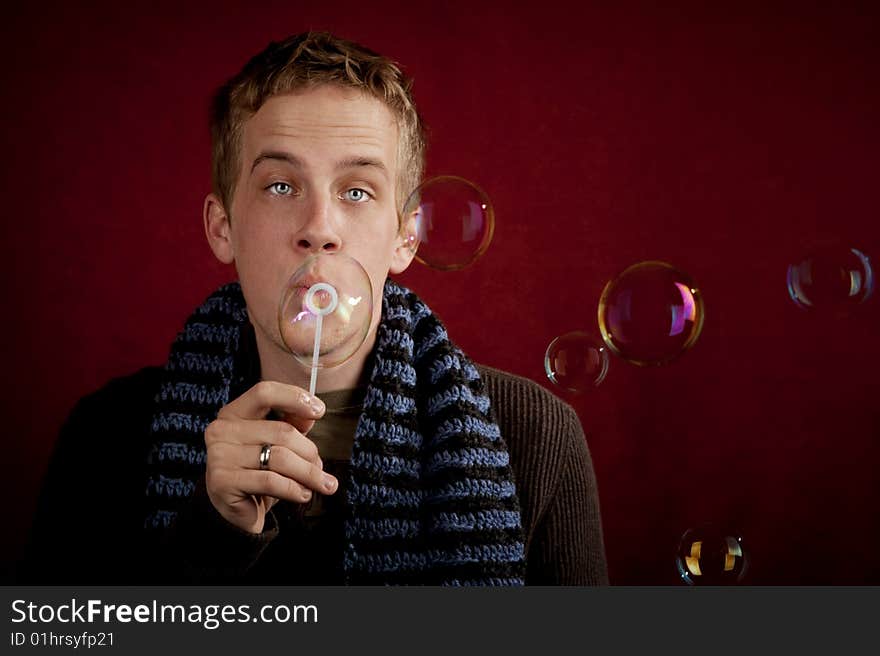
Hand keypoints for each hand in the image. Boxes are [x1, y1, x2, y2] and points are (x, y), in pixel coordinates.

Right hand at [203, 381, 337, 532]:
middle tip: (321, 467)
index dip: (294, 397)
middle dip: (309, 452)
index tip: (320, 410)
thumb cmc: (260, 470)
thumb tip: (312, 413)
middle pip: (281, 431)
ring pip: (280, 458)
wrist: (238, 510)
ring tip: (321, 483)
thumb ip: (292, 424)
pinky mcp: (222, 482)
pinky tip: (303, 494)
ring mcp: (219, 456)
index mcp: (234, 413)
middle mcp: (222, 431)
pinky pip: (271, 481)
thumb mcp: (277, 443)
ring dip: (308, 473)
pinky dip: (294, 489)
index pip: (265, 393)